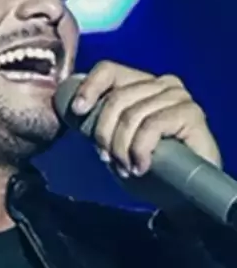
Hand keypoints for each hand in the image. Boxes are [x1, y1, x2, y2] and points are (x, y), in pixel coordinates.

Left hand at [72, 61, 221, 177]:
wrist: (180, 197)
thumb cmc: (148, 170)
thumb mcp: (115, 145)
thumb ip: (100, 125)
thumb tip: (76, 110)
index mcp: (142, 85)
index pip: (109, 71)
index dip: (89, 88)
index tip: (78, 110)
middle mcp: (162, 84)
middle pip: (117, 98)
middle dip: (105, 134)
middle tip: (108, 159)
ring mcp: (179, 97)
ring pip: (132, 115)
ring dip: (122, 148)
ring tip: (127, 168)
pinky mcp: (191, 114)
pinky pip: (152, 126)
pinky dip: (140, 150)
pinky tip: (141, 166)